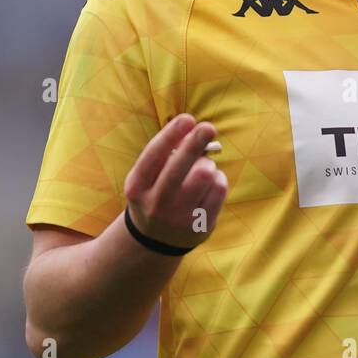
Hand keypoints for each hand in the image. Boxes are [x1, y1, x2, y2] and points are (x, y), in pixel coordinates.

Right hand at [122, 114, 226, 250]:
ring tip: (203, 169)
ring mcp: (178, 218)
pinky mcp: (201, 226)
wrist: (156, 239)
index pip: (153, 156)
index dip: (170, 135)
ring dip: (208, 164)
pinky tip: (211, 183)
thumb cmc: (156, 192)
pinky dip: (219, 178)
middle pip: (180, 167)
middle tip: (208, 127)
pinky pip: (220, 189)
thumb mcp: (150, 176)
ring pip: (204, 176)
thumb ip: (168, 153)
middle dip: (195, 143)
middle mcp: (155, 205)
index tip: (187, 118)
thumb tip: (195, 130)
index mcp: (137, 188)